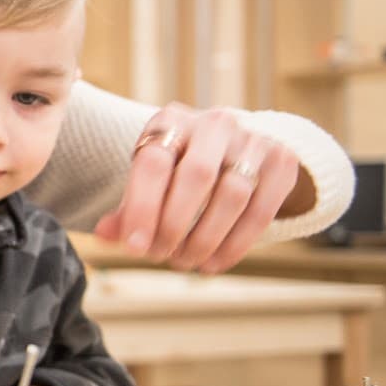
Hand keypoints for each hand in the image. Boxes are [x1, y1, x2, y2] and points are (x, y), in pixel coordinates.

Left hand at [93, 103, 307, 273]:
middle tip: (159, 257)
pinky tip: (212, 264)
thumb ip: (126, 208)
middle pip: (197, 176)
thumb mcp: (148, 181)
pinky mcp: (282, 161)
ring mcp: (252, 140)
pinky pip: (262, 210)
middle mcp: (214, 123)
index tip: (134, 248)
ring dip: (205, 239)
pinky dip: (235, 244)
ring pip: (233, 195)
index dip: (142, 208)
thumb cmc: (175, 172)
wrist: (232, 153)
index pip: (154, 162)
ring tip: (183, 262)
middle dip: (175, 225)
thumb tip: (103, 235)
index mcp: (170, 121)